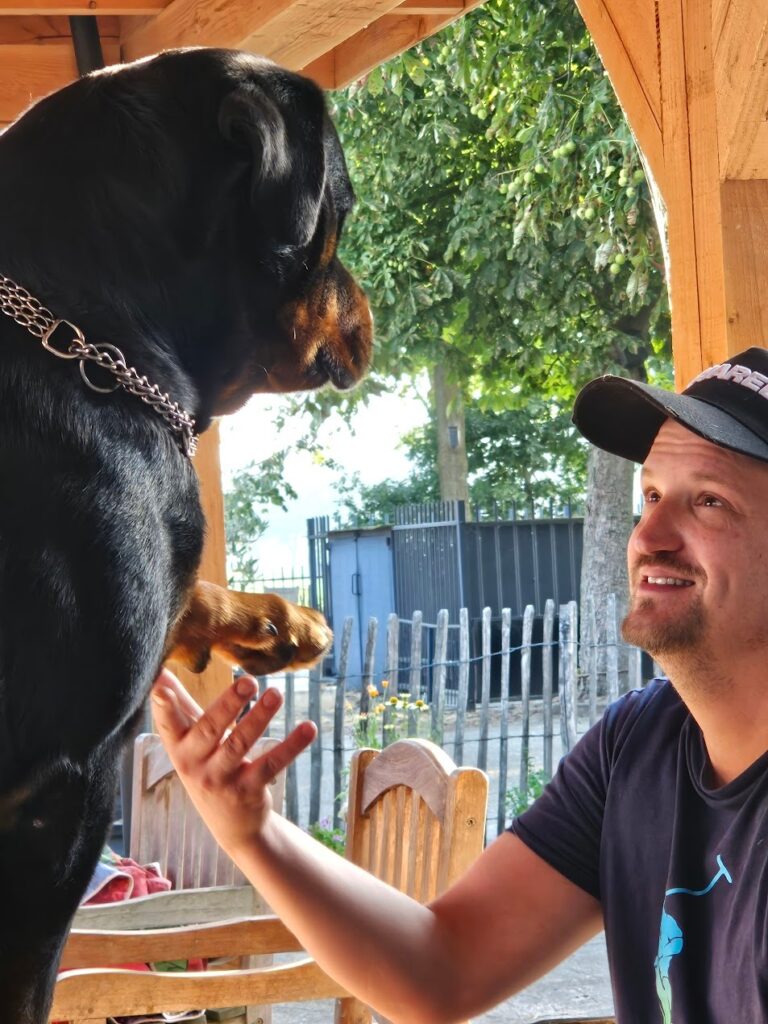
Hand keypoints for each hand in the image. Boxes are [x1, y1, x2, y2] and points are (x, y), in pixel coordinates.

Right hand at [151, 668, 316, 856]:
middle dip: (228, 704)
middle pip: (210, 730)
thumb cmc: (206, 767)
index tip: (160, 684)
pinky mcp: (248, 790)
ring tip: (276, 694)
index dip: (163, 705)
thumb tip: (158, 673)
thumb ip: (178, 708)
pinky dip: (291, 745)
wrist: (230, 825)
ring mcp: (220, 780)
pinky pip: (271, 764)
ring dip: (259, 718)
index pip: (168, 723)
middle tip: (249, 681)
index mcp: (178, 747)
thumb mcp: (188, 742)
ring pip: (240, 745)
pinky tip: (308, 728)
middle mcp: (194, 765)